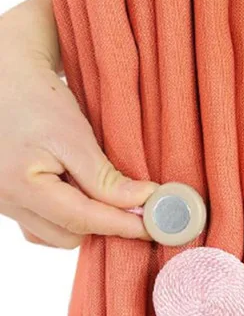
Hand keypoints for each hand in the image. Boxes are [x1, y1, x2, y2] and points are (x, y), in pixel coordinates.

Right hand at [0, 0, 155, 247]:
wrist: (4, 80)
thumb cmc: (34, 99)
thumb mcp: (73, 135)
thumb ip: (104, 178)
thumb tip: (142, 203)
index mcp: (21, 185)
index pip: (82, 220)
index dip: (123, 225)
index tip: (156, 224)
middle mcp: (6, 201)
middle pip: (68, 235)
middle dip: (104, 224)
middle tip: (135, 205)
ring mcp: (4, 204)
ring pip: (55, 235)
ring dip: (85, 223)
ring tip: (104, 194)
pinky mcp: (8, 201)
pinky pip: (42, 226)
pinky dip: (66, 219)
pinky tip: (82, 197)